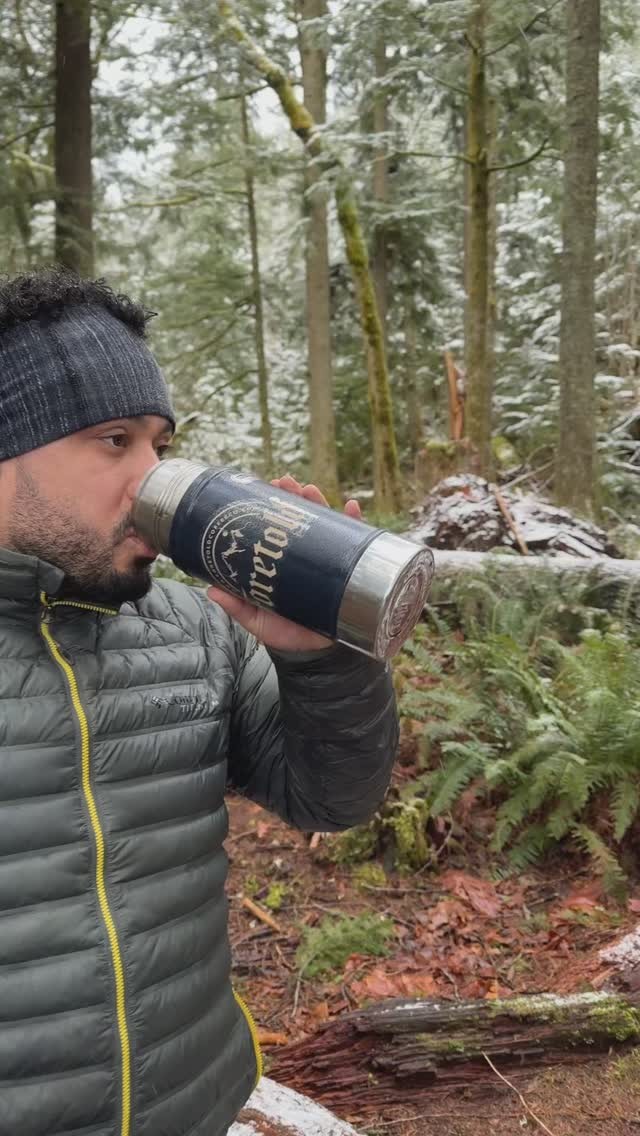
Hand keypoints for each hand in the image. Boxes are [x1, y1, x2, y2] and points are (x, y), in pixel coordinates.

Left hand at [206, 474, 361, 651]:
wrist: (316, 656)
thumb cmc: (285, 633)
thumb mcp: (258, 620)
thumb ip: (237, 607)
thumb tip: (211, 590)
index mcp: (285, 561)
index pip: (282, 525)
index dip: (277, 504)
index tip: (269, 485)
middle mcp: (308, 556)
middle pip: (305, 518)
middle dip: (298, 496)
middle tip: (289, 483)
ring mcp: (329, 562)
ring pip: (330, 525)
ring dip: (323, 503)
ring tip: (312, 491)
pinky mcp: (350, 572)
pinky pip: (358, 544)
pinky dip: (358, 524)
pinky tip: (353, 508)